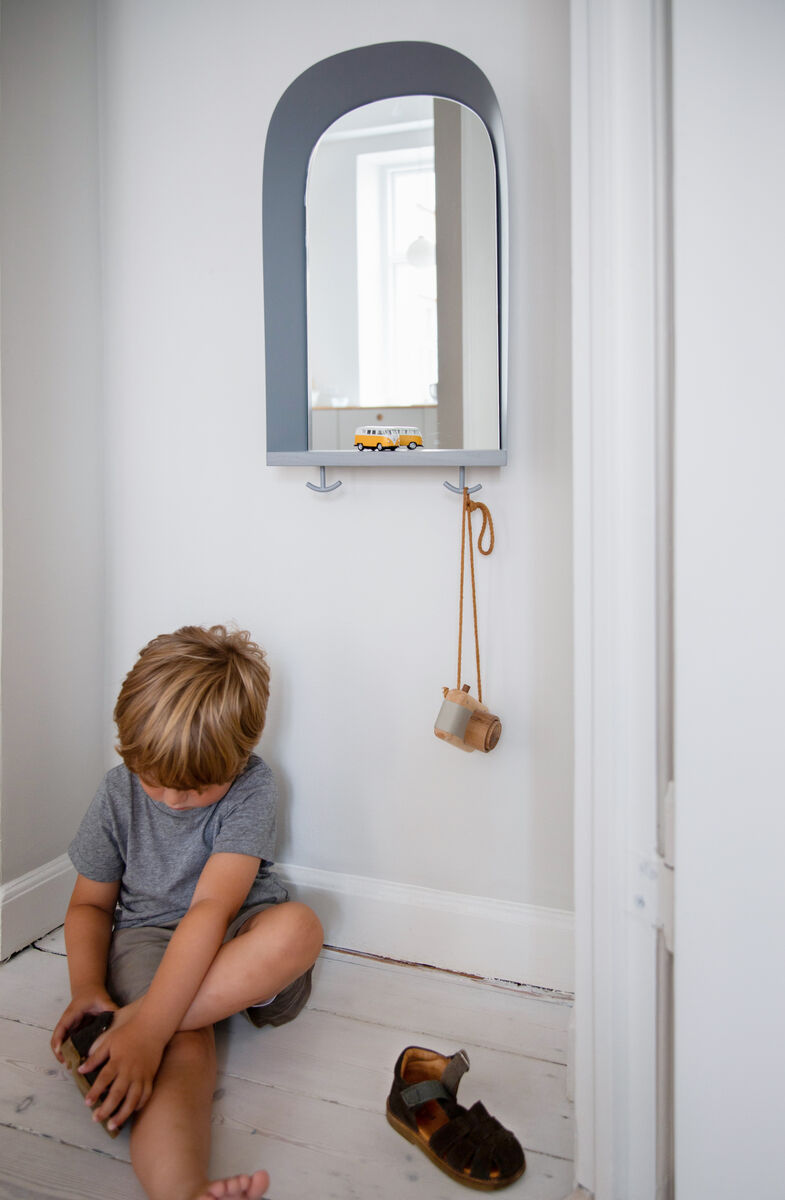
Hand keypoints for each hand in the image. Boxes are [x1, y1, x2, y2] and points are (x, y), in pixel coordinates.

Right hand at [51, 989, 117, 1062]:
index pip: (60, 1030)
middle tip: (70, 1065)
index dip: (58, 1042)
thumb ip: (111, 1009)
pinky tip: (80, 1060)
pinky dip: (71, 1052)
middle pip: (58, 1041)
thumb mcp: (103, 1000)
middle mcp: (67, 1023)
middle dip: (61, 1054)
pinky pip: (69, 1044)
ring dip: (65, 1055)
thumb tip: (121, 1020)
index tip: (61, 1054)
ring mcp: (69, 1028)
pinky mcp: (74, 1031)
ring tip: (74, 1066)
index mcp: (71, 1015)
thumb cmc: (94, 994)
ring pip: (62, 1044)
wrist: (89, 989)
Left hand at [80, 1014, 165, 1131]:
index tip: (87, 1102)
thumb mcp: (109, 1040)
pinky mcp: (151, 1077)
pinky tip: (131, 1112)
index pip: (104, 1079)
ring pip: (132, 1099)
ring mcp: (142, 1075)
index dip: (95, 1092)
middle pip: (117, 1094)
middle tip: (96, 1119)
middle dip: (106, 1109)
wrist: (153, 1027)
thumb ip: (95, 1057)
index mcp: (118, 1061)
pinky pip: (146, 1095)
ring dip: (122, 1114)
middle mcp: (130, 1070)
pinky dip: (139, 1105)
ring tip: (112, 1125)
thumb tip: (80, 1070)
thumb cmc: (129, 1032)